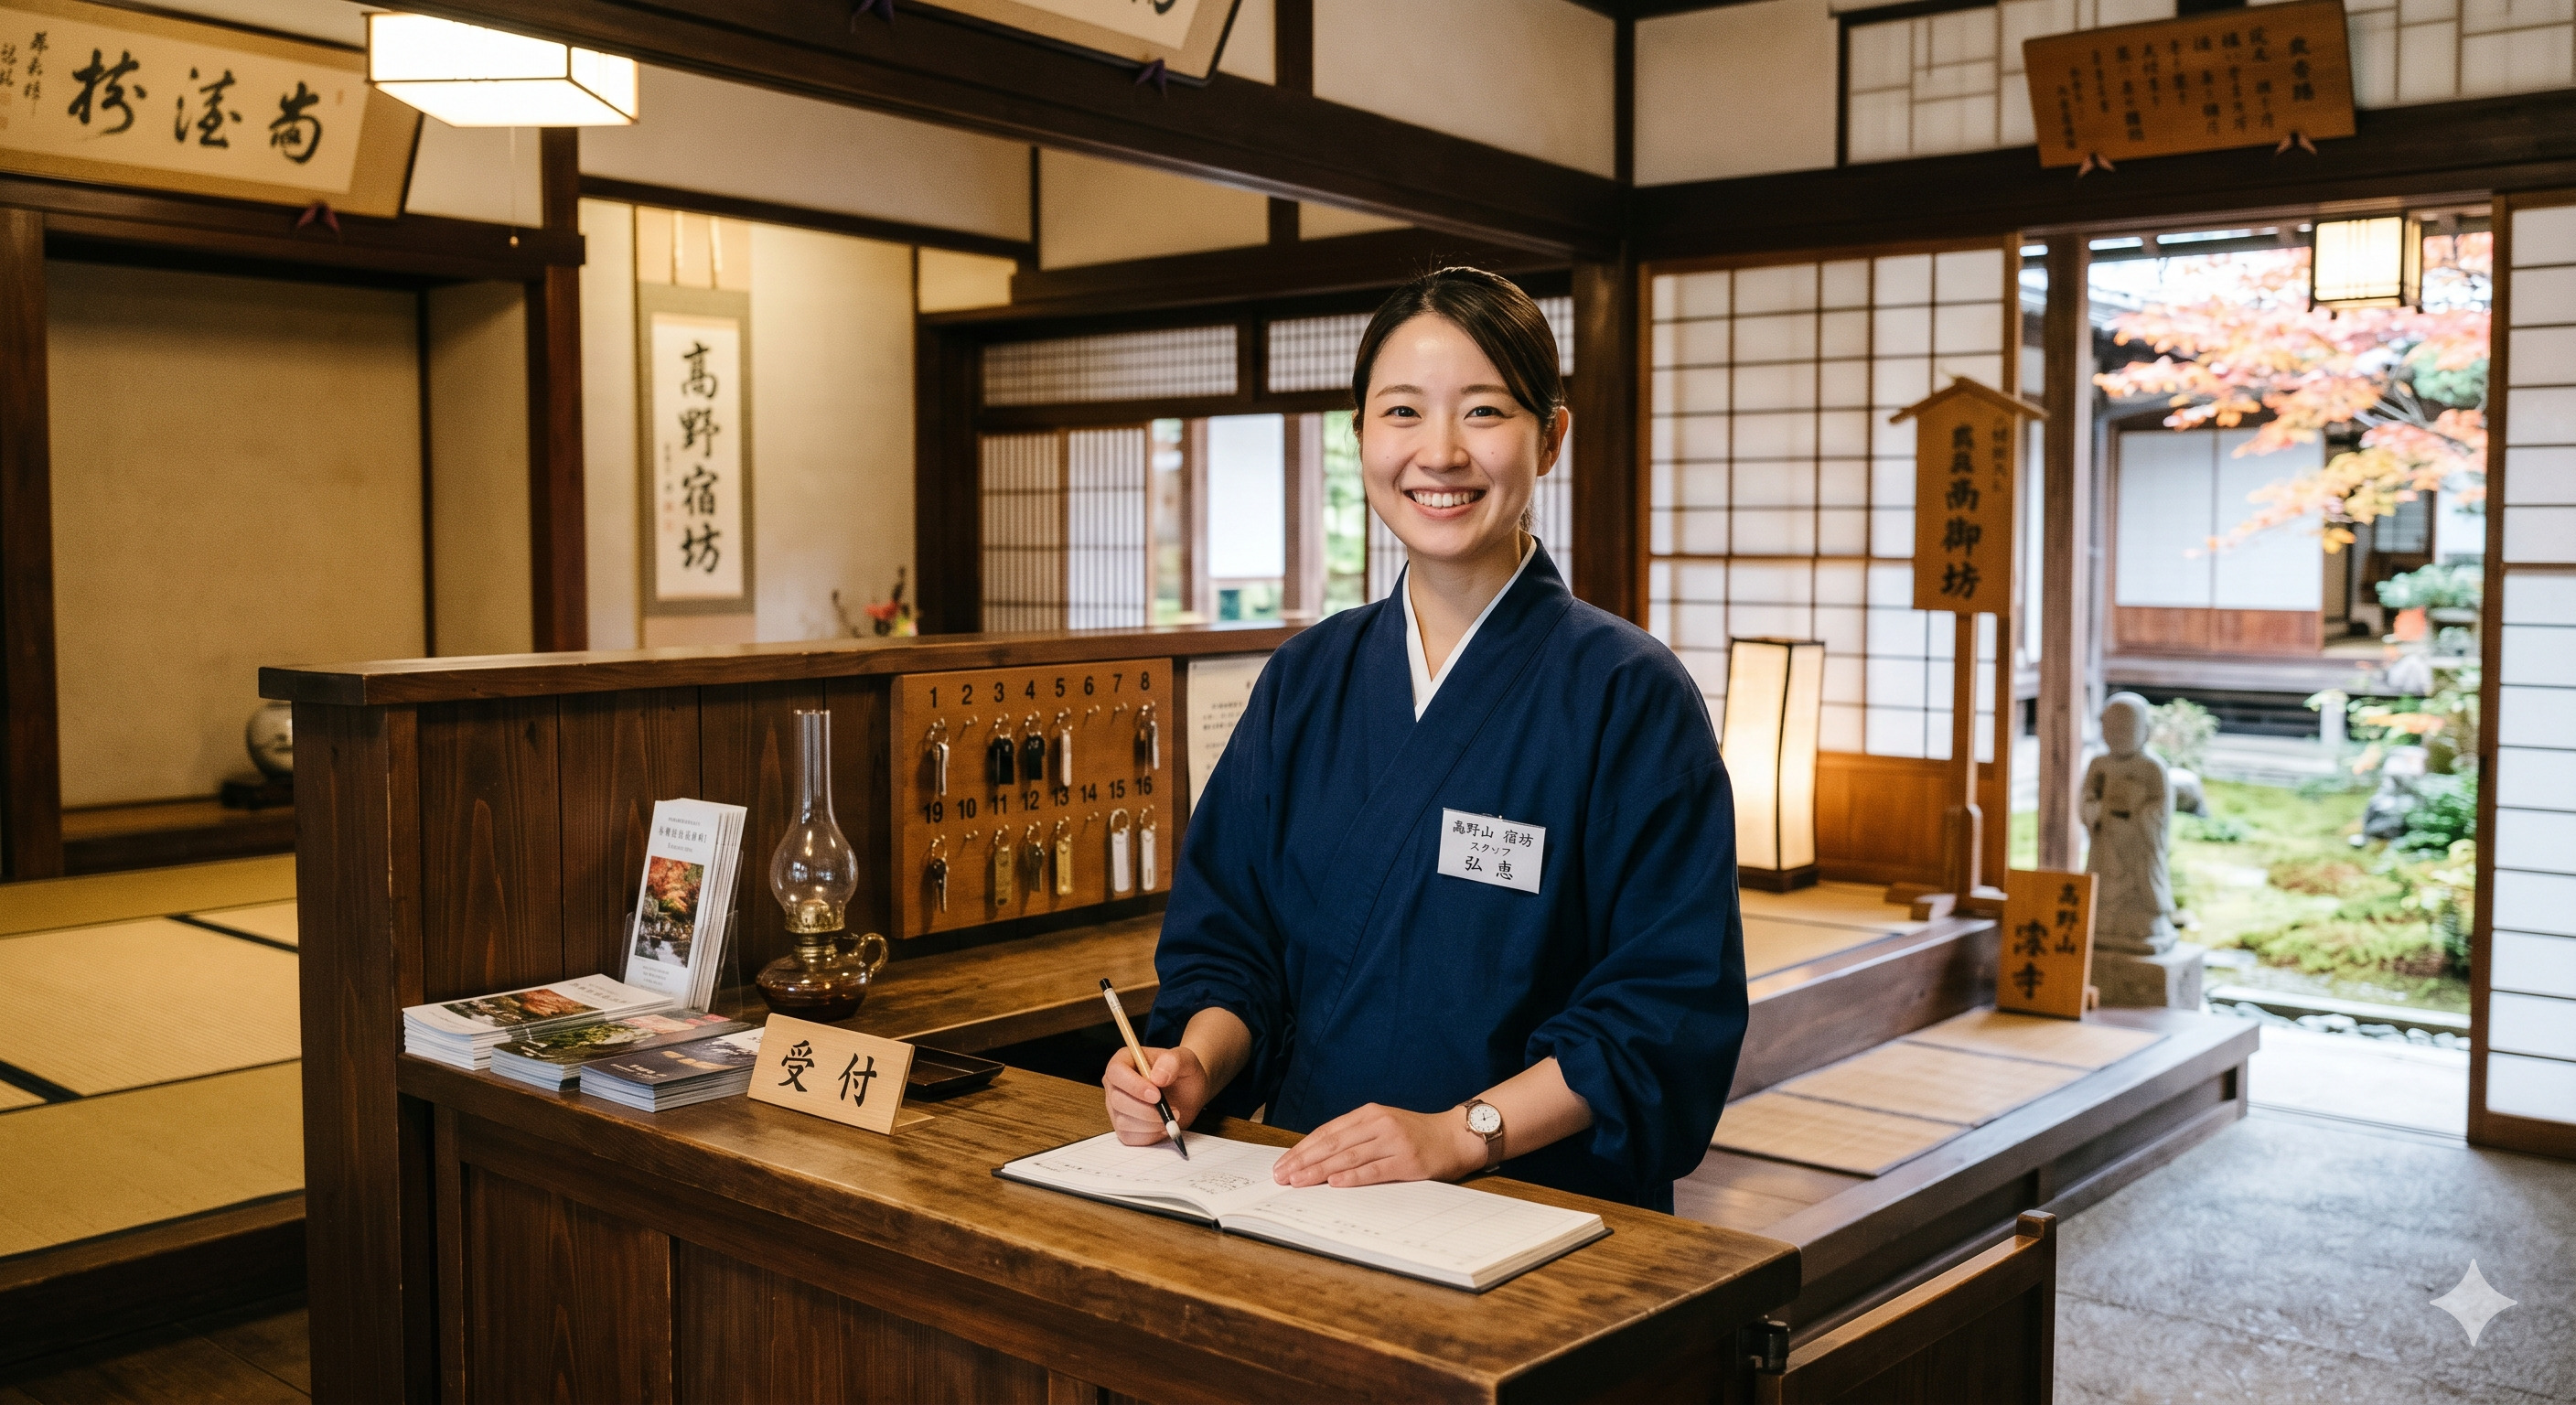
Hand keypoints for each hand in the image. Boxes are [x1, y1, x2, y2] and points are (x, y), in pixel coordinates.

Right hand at [1102, 1045, 1210, 1146]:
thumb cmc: (1183, 1072)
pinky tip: (1163, 1126)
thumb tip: (1157, 1077)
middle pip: (1118, 1100)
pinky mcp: (1124, 1127)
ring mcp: (1116, 1107)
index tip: (1157, 1095)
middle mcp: (1115, 1084)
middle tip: (1173, 1110)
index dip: (1133, 1085)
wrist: (1189, 1091)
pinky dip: (1150, 1135)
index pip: (1116, 1072)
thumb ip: (1172, 1062)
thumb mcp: (1185, 1059)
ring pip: (1123, 1122)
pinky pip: (1130, 1137)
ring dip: (1151, 1124)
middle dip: (1147, 1110)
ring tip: (1172, 1116)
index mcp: (1124, 1060)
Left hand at [1270, 1104, 1486, 1187]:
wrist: (1456, 1136)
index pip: (1327, 1131)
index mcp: (1369, 1113)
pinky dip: (1352, 1177)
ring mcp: (1393, 1142)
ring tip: (1298, 1181)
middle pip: (1332, 1143)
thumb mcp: (1383, 1124)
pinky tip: (1334, 1183)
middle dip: (1303, 1160)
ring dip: (1320, 1171)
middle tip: (1282, 1175)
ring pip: (1348, 1157)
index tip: (1283, 1162)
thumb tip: (1318, 1157)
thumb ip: (1356, 1136)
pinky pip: (1374, 1170)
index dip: (1302, 1148)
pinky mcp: (1408, 1161)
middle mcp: (1379, 1124)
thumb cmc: (1416, 1134)